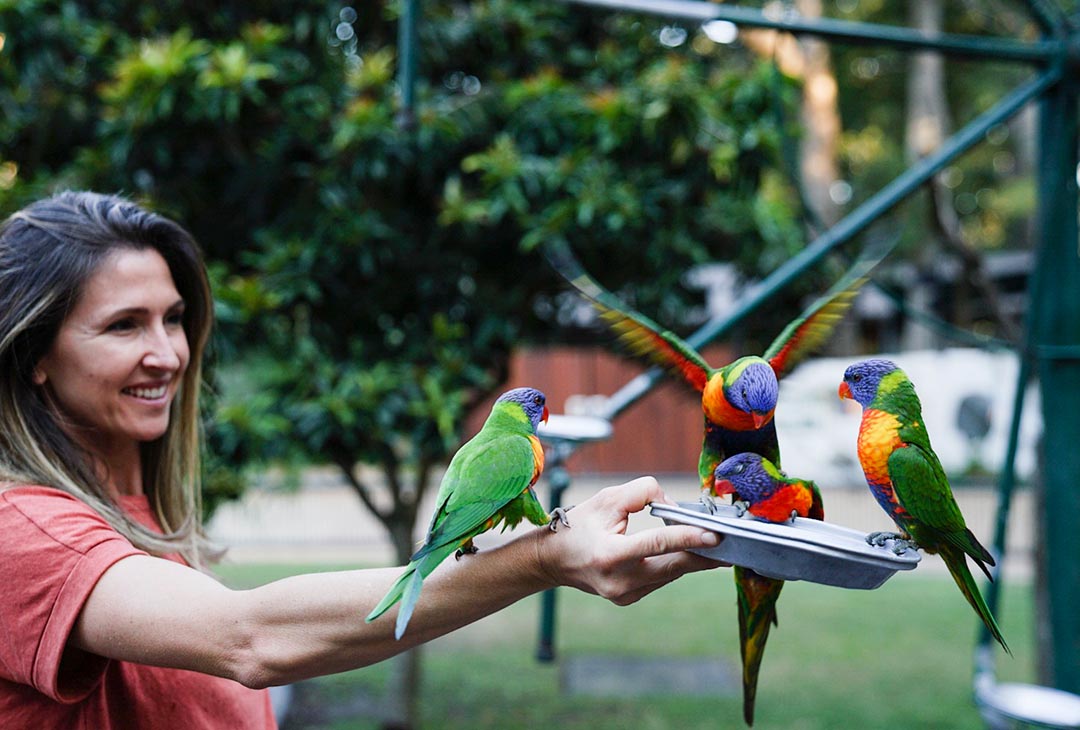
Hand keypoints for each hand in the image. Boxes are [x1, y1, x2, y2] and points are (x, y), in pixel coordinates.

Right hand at [534, 476, 725, 605]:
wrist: (554, 561)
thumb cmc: (579, 526)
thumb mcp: (606, 499)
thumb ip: (643, 493)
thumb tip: (674, 505)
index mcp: (610, 555)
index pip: (657, 544)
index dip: (688, 538)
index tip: (715, 534)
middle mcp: (619, 581)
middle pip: (673, 567)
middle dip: (704, 554)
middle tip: (731, 544)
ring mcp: (625, 595)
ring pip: (670, 574)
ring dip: (691, 557)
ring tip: (711, 541)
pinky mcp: (630, 599)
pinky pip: (661, 578)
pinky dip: (674, 564)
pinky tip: (685, 552)